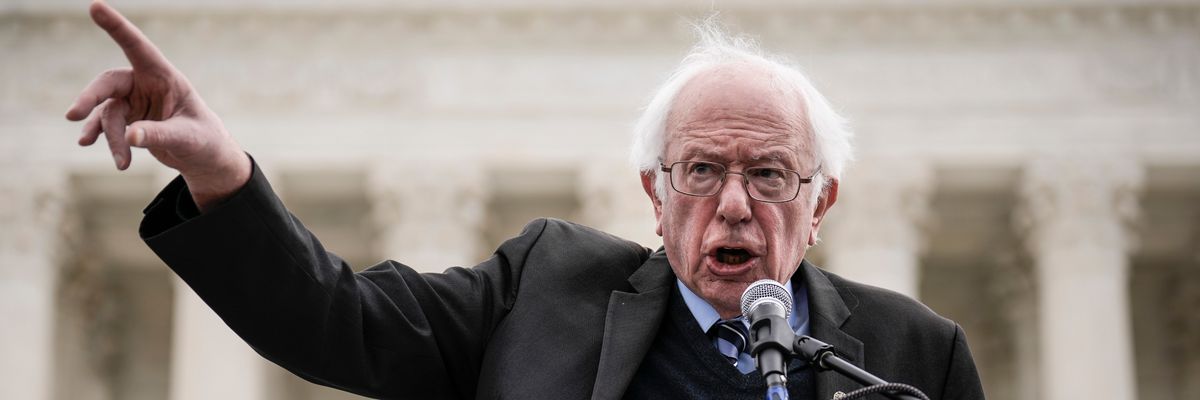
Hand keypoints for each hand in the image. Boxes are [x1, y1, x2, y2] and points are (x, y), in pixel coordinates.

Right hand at [66, 0, 249, 210]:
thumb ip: (160, 135)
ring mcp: (134, 102)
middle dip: (91, 98)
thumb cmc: (204, 140)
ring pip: (108, 114)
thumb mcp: (187, 139)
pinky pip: (107, 127)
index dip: (117, 27)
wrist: (204, 158)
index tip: (95, 6)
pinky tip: (103, 152)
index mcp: (165, 77)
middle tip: (72, 114)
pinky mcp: (128, 119)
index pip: (138, 47)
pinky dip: (106, 141)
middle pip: (109, 83)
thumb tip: (130, 136)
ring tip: (123, 163)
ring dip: (111, 137)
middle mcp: (146, 85)